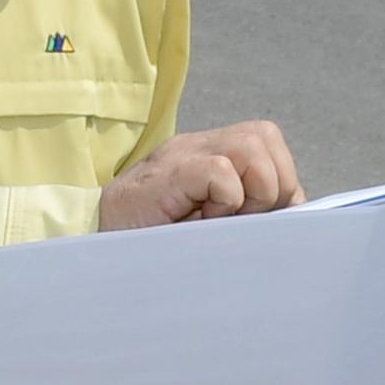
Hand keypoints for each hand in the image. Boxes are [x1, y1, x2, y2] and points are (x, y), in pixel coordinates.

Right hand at [99, 122, 304, 228]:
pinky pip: (220, 171)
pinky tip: (201, 220)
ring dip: (253, 191)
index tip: (259, 221)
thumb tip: (293, 213)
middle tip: (244, 220)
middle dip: (273, 184)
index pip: (268, 145)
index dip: (280, 183)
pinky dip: (225, 200)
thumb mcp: (206, 225)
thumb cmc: (150, 244)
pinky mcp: (169, 173)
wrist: (91, 248)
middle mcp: (196, 147)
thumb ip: (245, 213)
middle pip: (265, 137)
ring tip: (223, 219)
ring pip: (251, 146)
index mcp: (209, 155)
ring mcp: (180, 156)